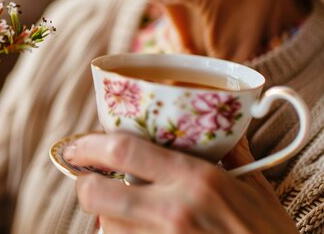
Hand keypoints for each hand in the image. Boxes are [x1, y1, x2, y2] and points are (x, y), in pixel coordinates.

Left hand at [64, 133, 297, 232]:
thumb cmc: (269, 231)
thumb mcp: (254, 184)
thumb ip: (228, 151)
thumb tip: (211, 124)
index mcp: (196, 180)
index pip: (124, 151)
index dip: (90, 145)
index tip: (78, 144)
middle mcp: (173, 212)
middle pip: (97, 194)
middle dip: (83, 184)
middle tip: (87, 176)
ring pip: (106, 225)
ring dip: (105, 212)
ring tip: (119, 203)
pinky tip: (135, 227)